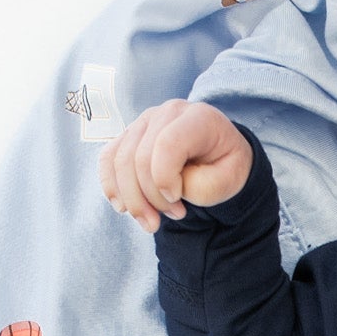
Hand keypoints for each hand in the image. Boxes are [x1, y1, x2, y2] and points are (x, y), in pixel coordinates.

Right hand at [100, 100, 253, 231]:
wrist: (219, 156)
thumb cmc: (225, 168)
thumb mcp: (229, 181)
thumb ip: (201, 185)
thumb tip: (167, 189)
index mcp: (198, 118)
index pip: (167, 144)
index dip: (165, 179)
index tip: (178, 200)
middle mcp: (167, 113)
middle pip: (140, 157)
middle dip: (151, 198)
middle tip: (176, 216)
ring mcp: (144, 122)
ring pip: (120, 161)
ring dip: (133, 200)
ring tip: (152, 222)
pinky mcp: (129, 135)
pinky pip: (108, 160)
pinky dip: (112, 187)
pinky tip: (124, 208)